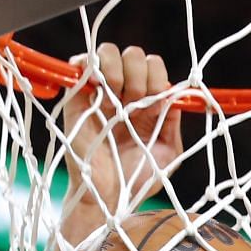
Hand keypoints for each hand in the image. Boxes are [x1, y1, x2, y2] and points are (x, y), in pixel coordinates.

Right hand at [62, 42, 185, 237]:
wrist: (109, 198)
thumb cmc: (137, 179)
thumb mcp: (169, 152)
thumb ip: (174, 122)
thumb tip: (174, 94)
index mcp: (146, 103)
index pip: (154, 66)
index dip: (157, 77)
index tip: (156, 103)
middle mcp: (123, 94)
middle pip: (133, 55)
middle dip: (139, 75)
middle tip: (136, 102)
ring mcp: (100, 93)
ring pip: (108, 52)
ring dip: (118, 69)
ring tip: (117, 97)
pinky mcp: (77, 97)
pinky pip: (82, 62)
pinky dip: (92, 65)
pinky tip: (101, 87)